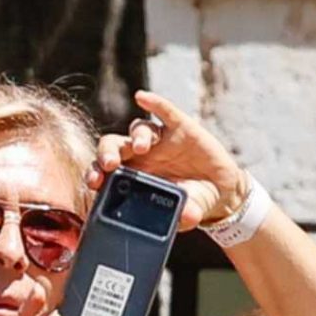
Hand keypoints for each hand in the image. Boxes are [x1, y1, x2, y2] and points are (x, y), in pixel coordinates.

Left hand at [89, 89, 246, 235]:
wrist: (221, 190)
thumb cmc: (195, 202)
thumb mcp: (189, 213)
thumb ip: (185, 216)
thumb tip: (187, 216)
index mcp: (134, 178)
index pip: (107, 171)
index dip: (97, 174)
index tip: (94, 183)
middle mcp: (141, 155)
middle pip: (115, 145)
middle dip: (107, 152)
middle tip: (109, 164)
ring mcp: (159, 139)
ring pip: (139, 129)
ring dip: (138, 136)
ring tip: (142, 147)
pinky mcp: (179, 126)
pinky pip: (164, 111)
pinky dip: (154, 103)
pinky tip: (144, 98)